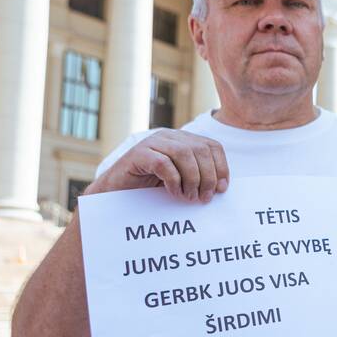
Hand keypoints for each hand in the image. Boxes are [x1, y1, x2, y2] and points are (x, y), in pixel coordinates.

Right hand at [87, 130, 229, 202]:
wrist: (114, 194)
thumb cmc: (149, 190)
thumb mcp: (181, 181)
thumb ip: (198, 177)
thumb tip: (222, 187)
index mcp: (182, 140)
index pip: (211, 146)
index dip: (221, 167)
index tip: (221, 190)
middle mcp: (169, 137)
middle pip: (200, 150)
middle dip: (208, 176)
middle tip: (204, 198)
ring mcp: (152, 143)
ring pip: (184, 153)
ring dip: (192, 179)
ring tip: (190, 197)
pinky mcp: (138, 154)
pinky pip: (163, 163)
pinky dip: (173, 180)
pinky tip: (174, 193)